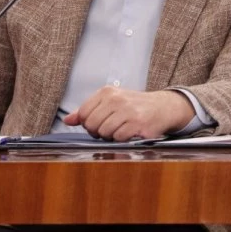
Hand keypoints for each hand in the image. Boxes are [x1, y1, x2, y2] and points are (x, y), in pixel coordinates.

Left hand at [63, 87, 193, 141]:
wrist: (163, 107)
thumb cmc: (133, 106)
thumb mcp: (110, 102)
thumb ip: (87, 111)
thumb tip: (67, 120)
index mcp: (106, 92)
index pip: (83, 114)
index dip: (88, 124)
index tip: (99, 123)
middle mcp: (116, 99)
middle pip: (92, 125)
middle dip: (99, 132)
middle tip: (111, 128)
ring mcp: (127, 110)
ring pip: (104, 133)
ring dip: (111, 136)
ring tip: (121, 129)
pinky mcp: (138, 123)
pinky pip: (119, 138)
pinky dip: (123, 139)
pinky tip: (130, 132)